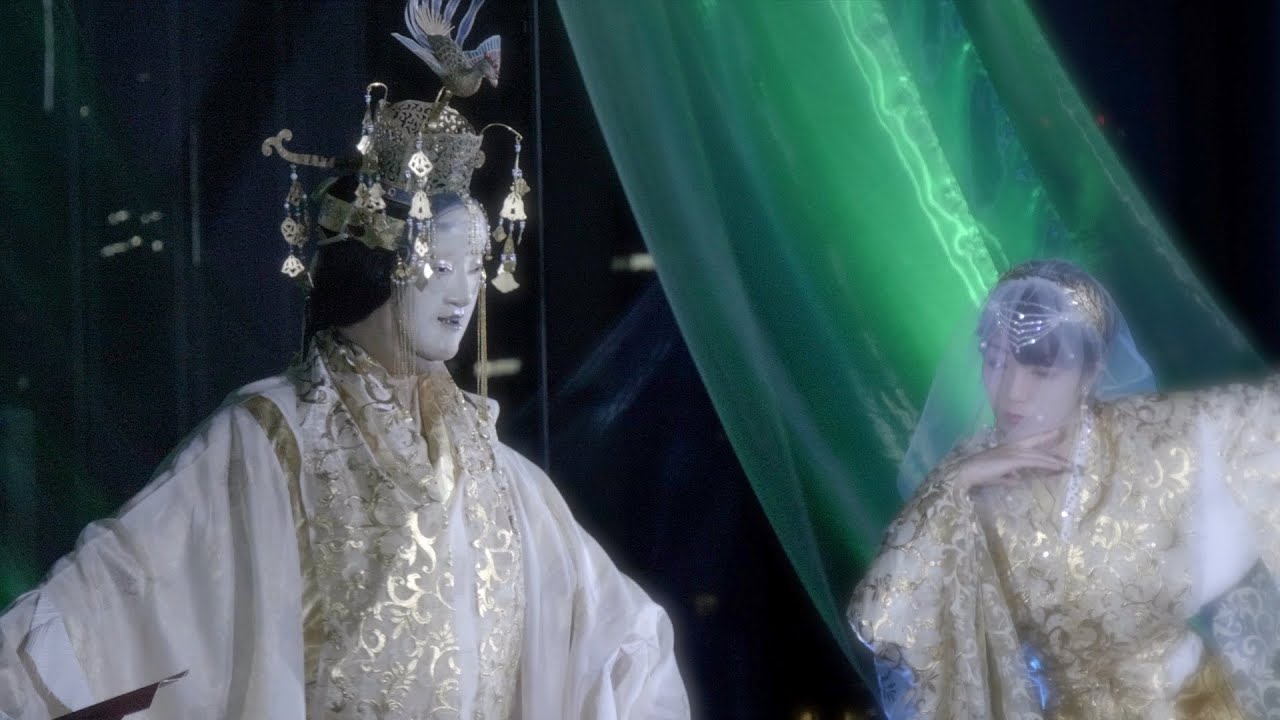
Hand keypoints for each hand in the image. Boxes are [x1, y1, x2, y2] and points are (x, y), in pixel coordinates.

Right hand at [949, 428, 1069, 493]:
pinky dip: (1047, 464)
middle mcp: (1013, 447)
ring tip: (1068, 467)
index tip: (1058, 435)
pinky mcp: (1014, 459)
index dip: (1045, 438)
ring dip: (1055, 461)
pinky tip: (1057, 468)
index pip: (1031, 443)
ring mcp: (1014, 452)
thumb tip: (1018, 479)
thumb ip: (1008, 477)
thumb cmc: (979, 474)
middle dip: (1054, 451)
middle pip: (1038, 448)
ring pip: (1039, 455)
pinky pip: (1035, 461)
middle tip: (1069, 454)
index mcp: (1009, 449)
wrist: (967, 472)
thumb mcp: (997, 476)